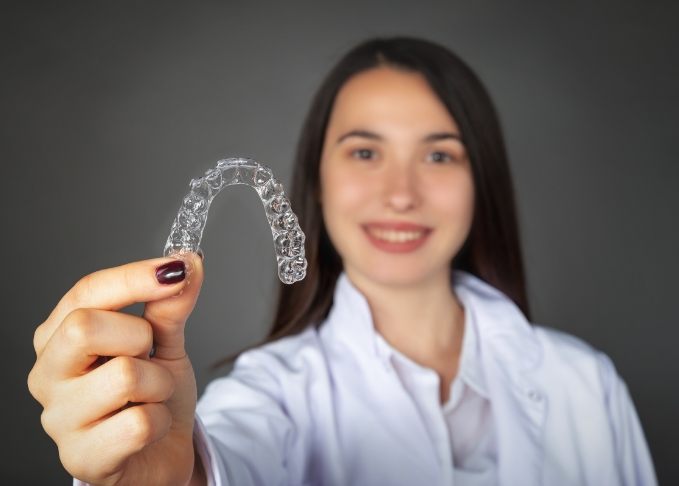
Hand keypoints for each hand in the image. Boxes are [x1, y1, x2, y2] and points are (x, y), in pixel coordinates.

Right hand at [28, 253, 204, 484]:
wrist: (162, 453)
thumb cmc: (153, 396)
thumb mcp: (165, 343)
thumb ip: (170, 305)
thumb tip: (188, 261)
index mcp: (59, 338)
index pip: (85, 292)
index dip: (133, 277)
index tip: (177, 269)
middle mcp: (48, 375)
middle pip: (84, 327)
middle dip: (139, 336)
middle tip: (150, 355)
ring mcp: (59, 420)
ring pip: (124, 376)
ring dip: (158, 384)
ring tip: (152, 397)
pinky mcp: (81, 459)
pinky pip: (138, 424)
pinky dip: (159, 421)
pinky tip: (147, 428)